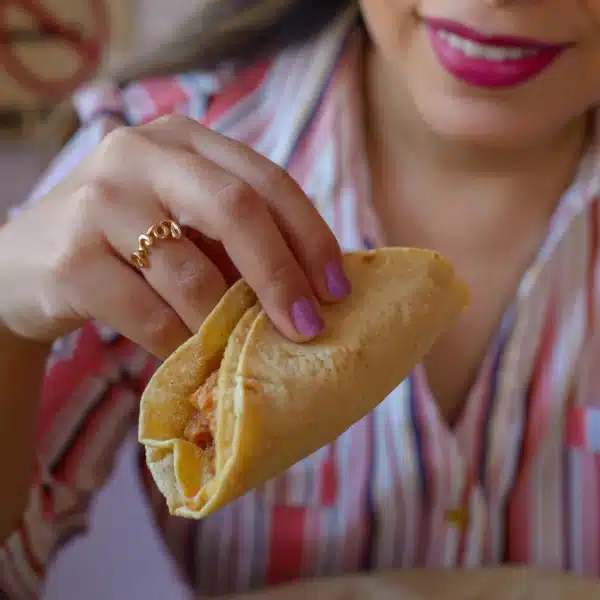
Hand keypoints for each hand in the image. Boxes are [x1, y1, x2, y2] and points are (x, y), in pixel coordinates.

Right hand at [0, 115, 350, 358]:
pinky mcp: (69, 255)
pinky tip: (190, 357)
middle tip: (309, 327)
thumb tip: (313, 292)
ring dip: (226, 322)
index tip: (337, 290)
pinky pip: (148, 313)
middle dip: (282, 274)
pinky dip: (179, 343)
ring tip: (243, 351)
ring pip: (189, 272)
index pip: (266, 180)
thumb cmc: (125, 246)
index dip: (310, 236)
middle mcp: (140, 154)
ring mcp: (99, 199)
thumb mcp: (184, 226)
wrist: (25, 265)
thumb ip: (237, 243)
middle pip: (235, 208)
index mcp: (183, 141)